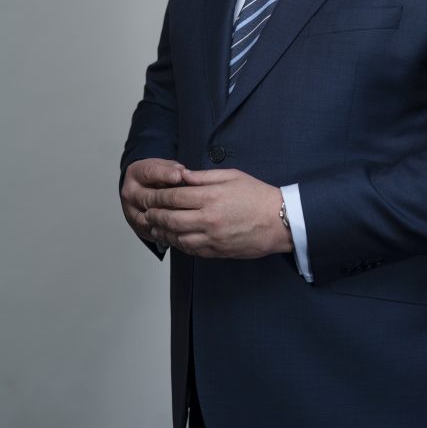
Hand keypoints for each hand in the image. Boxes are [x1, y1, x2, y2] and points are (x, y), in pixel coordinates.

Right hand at [120, 158, 184, 242]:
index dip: (165, 174)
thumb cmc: (157, 177)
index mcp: (136, 173)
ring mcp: (132, 212)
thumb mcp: (164, 166)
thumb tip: (184, 172)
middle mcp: (130, 193)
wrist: (143, 192)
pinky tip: (182, 226)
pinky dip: (168, 230)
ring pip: (151, 217)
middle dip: (169, 198)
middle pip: (149, 198)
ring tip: (188, 213)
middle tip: (188, 198)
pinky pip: (154, 231)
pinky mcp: (139, 228)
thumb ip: (173, 168)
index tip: (180, 175)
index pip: (148, 172)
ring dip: (169, 216)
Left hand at [138, 168, 291, 258]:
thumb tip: (183, 176)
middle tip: (145, 211)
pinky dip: (177, 243)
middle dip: (154, 214)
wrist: (279, 221)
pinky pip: (190, 249)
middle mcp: (208, 219)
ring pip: (176, 237)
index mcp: (211, 197)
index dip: (157, 196)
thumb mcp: (232, 176)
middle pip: (169, 218)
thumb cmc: (258, 196)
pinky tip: (173, 237)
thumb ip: (204, 176)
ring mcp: (211, 237)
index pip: (174, 197)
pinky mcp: (216, 251)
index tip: (149, 195)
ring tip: (154, 226)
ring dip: (162, 231)